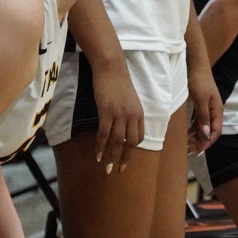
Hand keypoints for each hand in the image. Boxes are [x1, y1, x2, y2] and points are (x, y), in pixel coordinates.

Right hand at [87, 54, 143, 172]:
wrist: (111, 67)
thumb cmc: (118, 81)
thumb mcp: (128, 99)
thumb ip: (128, 112)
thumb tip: (122, 124)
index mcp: (139, 114)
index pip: (139, 136)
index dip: (132, 149)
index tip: (126, 158)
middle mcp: (132, 116)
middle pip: (131, 143)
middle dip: (124, 158)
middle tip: (118, 170)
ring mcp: (120, 114)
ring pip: (117, 141)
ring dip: (111, 156)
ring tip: (106, 167)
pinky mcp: (107, 112)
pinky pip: (104, 134)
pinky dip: (101, 146)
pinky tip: (97, 154)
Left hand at [185, 61, 222, 152]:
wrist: (196, 65)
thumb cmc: (199, 82)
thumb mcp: (201, 100)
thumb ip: (204, 117)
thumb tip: (207, 135)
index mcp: (217, 110)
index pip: (216, 131)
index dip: (208, 142)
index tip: (198, 151)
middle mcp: (214, 111)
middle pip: (210, 131)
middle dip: (201, 141)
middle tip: (190, 150)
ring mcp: (207, 108)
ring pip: (203, 127)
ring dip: (196, 136)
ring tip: (187, 144)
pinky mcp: (200, 105)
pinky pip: (198, 121)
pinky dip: (193, 128)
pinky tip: (187, 134)